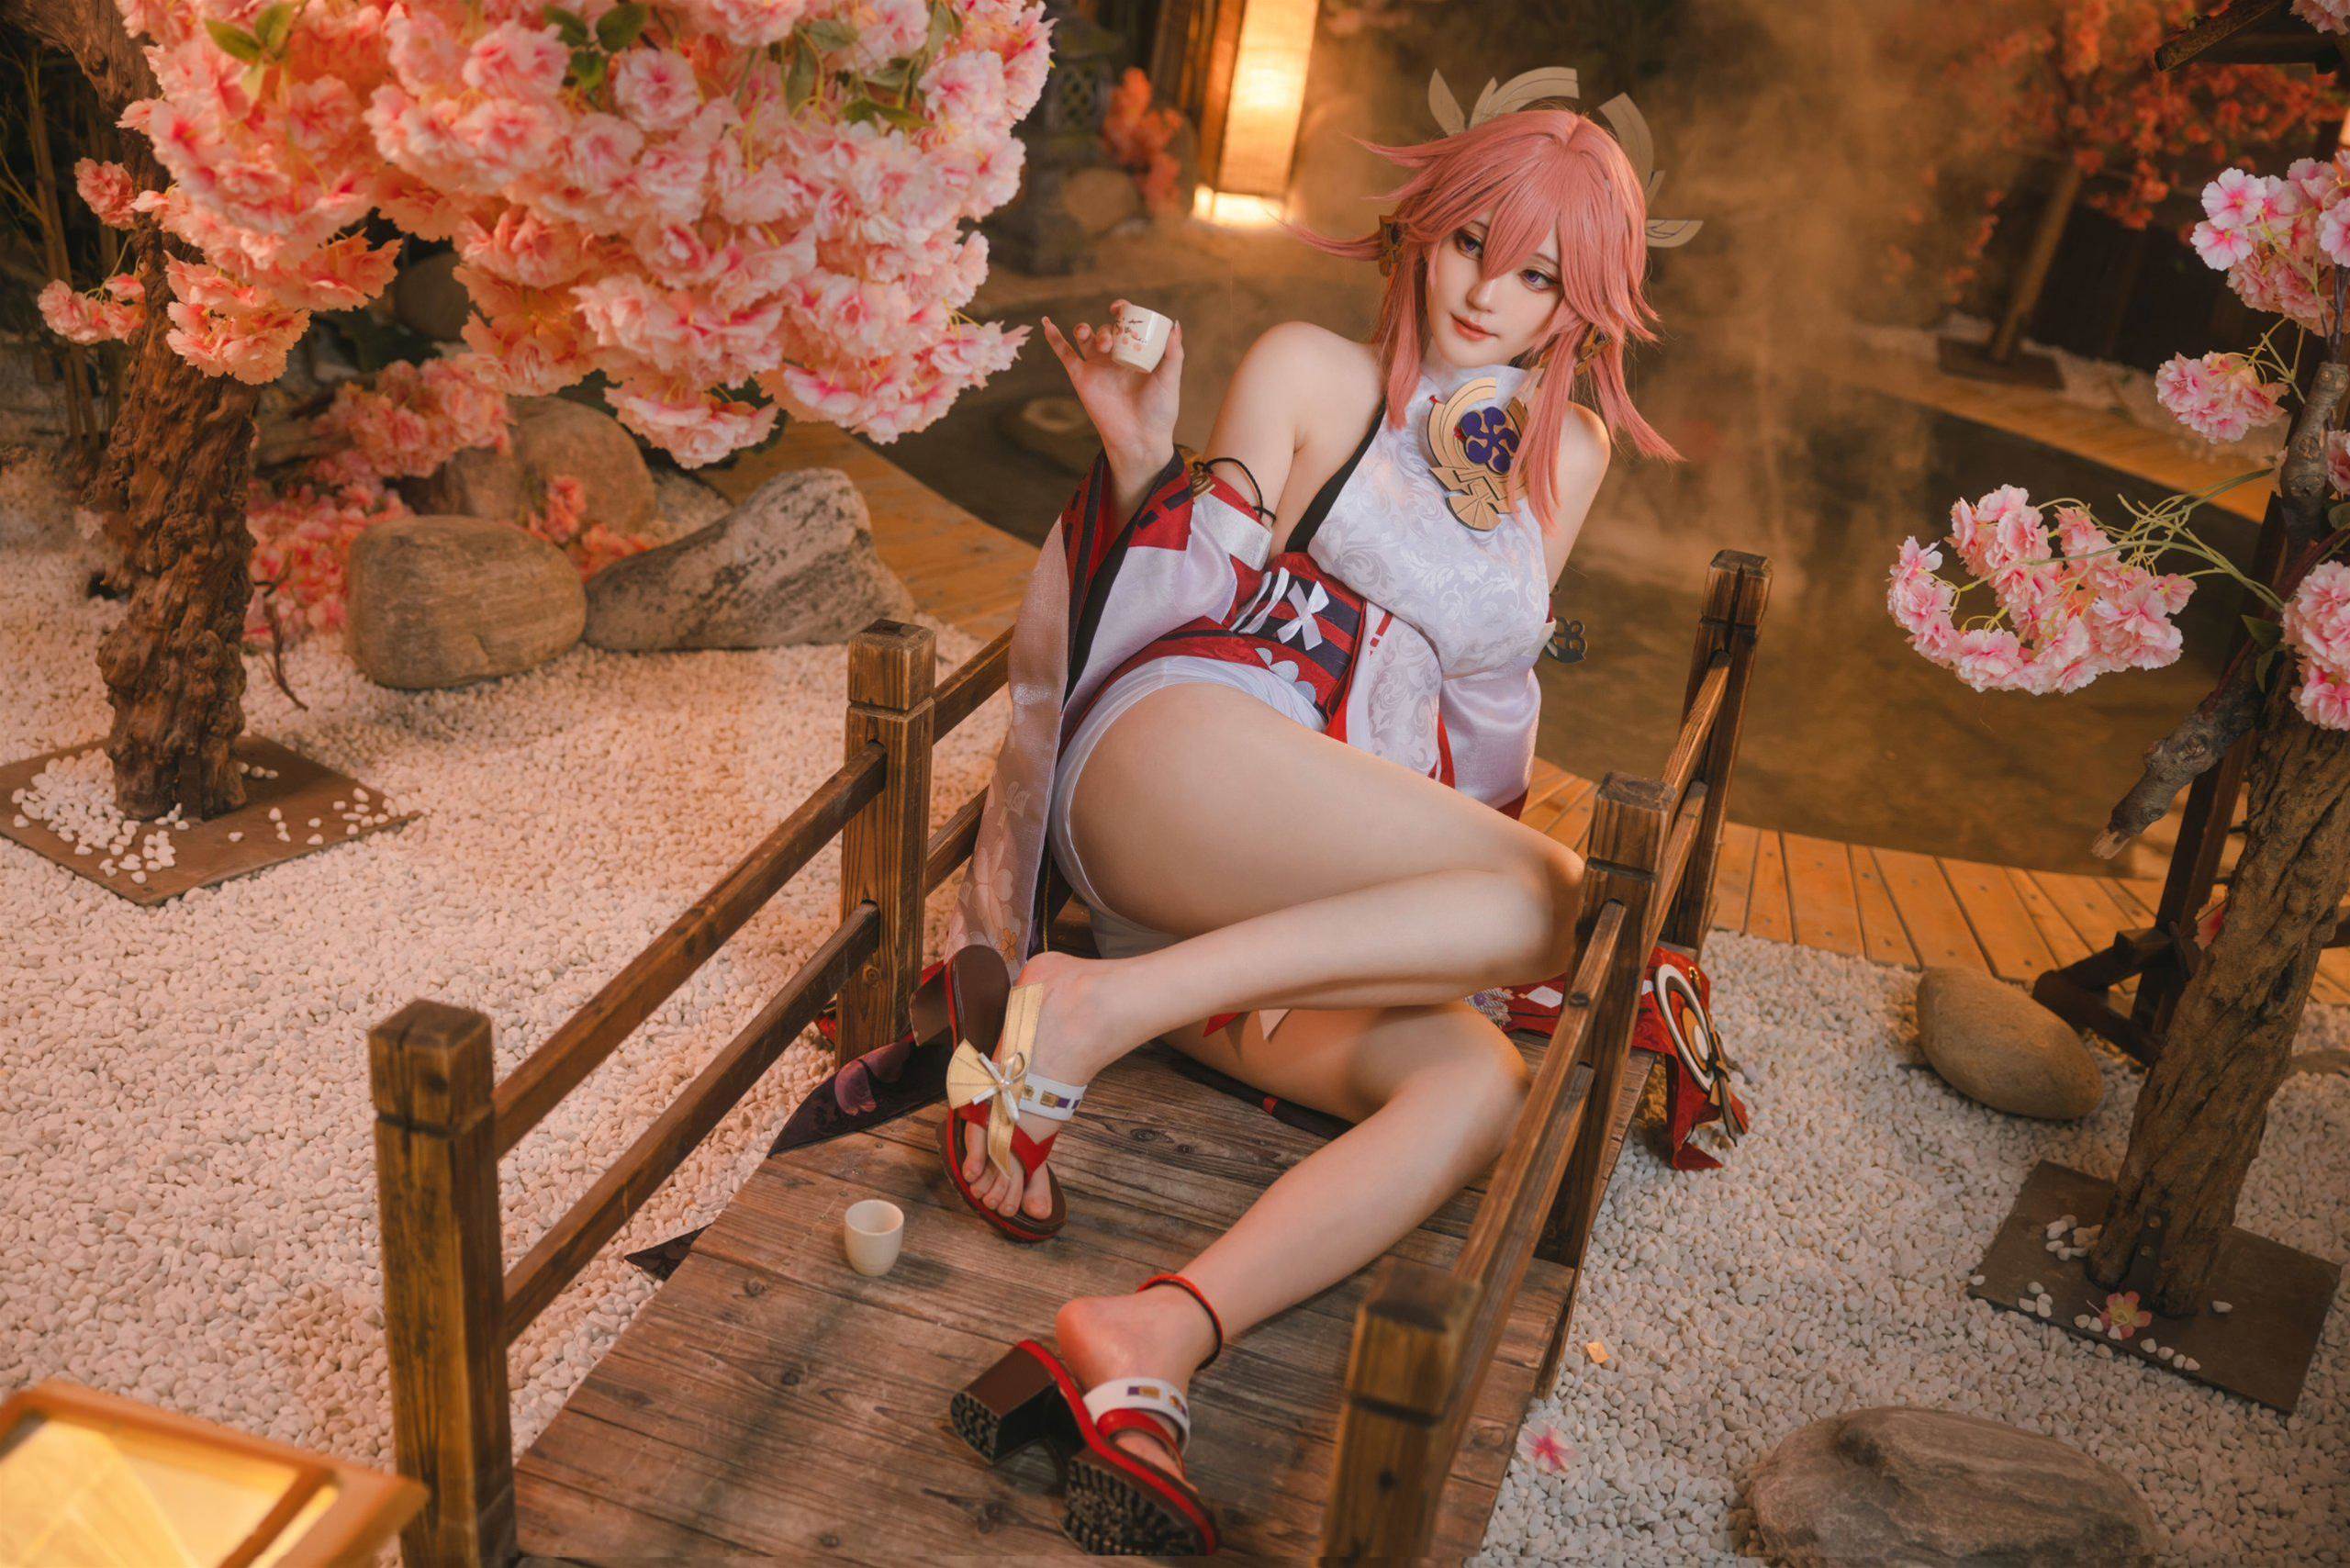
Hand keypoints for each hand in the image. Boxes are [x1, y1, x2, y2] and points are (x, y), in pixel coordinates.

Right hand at [1038, 300, 1182, 464]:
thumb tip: (1175, 324)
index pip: (1126, 323)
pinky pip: (1065, 355)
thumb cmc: (1159, 412)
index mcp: (1136, 352)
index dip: (1122, 310)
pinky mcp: (1082, 378)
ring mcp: (1097, 366)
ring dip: (1084, 329)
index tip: (1120, 308)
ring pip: (1085, 336)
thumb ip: (1174, 353)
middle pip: (1106, 328)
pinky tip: (1047, 324)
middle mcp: (1115, 356)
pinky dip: (1055, 339)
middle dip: (1108, 329)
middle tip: (1113, 343)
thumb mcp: (1170, 380)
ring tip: (1100, 344)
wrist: (1140, 439)